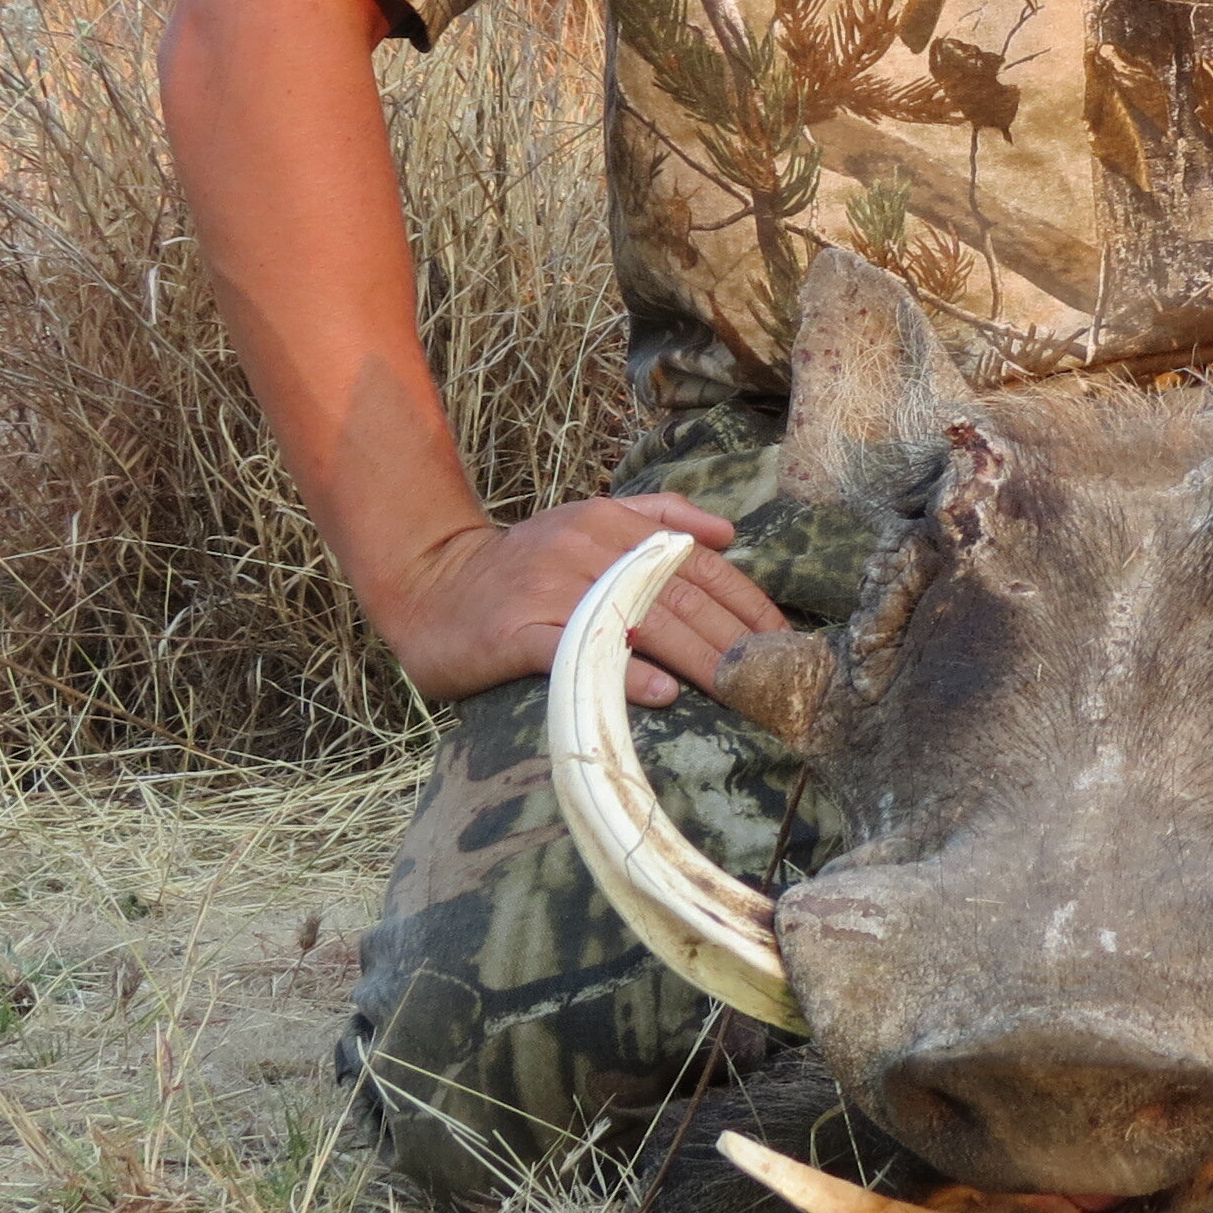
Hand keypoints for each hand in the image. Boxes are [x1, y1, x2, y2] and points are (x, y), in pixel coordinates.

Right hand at [371, 494, 794, 709]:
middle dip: (733, 641)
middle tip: (772, 679)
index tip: (784, 640)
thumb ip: (658, 517)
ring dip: (697, 659)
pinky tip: (662, 695)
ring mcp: (552, 590)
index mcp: (612, 523)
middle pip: (679, 598)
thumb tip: (728, 531)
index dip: (748, 603)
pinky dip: (625, 674)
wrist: (428, 586)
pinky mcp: (519, 633)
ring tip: (737, 688)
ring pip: (640, 623)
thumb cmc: (522, 566)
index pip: (699, 565)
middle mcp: (587, 549)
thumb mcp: (589, 523)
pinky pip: (581, 654)